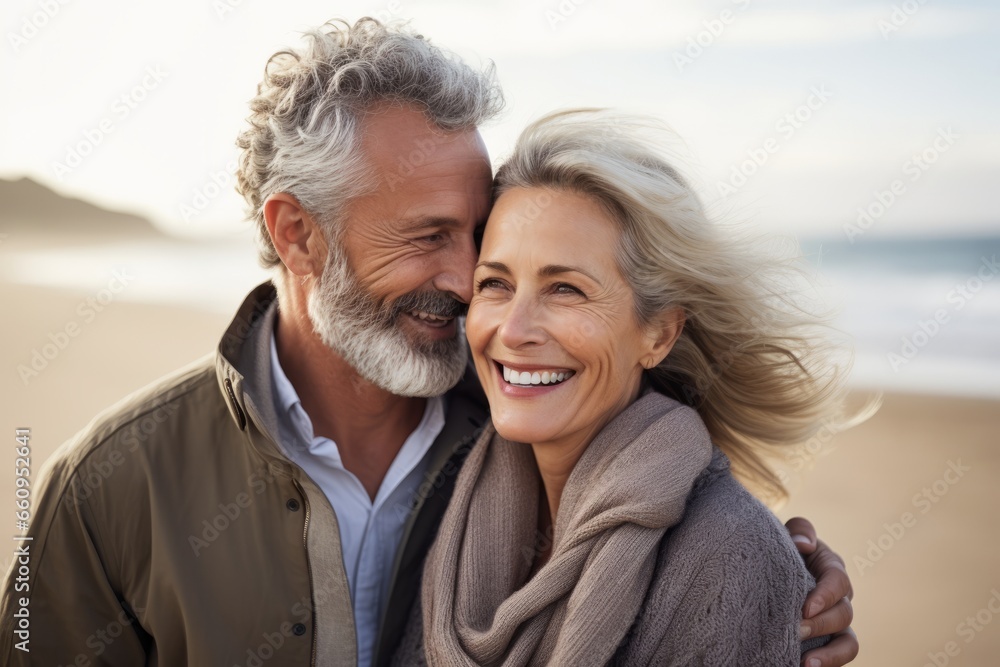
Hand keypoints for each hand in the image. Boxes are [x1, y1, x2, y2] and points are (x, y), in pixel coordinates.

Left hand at [784, 517, 858, 666]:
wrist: (765, 570)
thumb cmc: (780, 549)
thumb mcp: (787, 533)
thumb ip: (799, 530)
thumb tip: (804, 544)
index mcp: (831, 569)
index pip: (838, 581)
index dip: (825, 595)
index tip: (805, 608)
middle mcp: (838, 598)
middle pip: (843, 614)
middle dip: (820, 624)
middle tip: (796, 630)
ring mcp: (835, 623)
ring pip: (848, 642)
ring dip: (830, 654)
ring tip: (805, 662)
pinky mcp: (827, 642)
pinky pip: (838, 657)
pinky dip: (827, 664)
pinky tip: (803, 666)